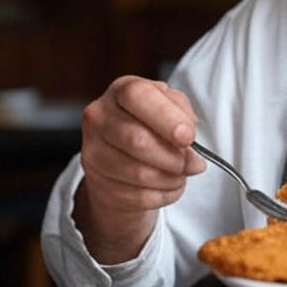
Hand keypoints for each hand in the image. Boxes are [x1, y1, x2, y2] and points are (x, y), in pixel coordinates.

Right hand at [74, 76, 205, 262]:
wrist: (126, 155)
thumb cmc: (153, 125)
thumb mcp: (172, 107)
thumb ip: (183, 115)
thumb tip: (187, 137)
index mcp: (121, 91)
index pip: (138, 96)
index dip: (167, 118)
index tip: (188, 137)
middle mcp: (100, 117)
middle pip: (138, 140)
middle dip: (175, 157)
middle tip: (194, 163)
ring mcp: (93, 152)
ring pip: (139, 173)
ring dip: (172, 178)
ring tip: (181, 173)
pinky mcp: (97, 183)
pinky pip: (138, 196)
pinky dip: (164, 194)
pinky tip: (169, 185)